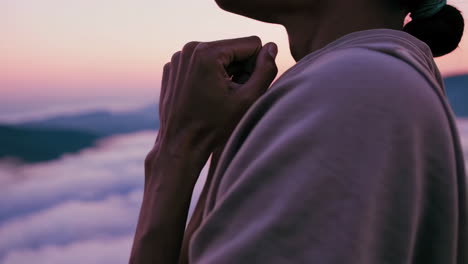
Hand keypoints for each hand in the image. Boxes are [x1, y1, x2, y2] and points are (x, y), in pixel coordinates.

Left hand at [156, 36, 277, 155]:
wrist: (180, 145)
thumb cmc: (214, 127)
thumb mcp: (248, 99)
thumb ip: (266, 69)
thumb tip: (272, 47)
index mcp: (207, 52)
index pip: (251, 44)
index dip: (256, 67)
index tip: (245, 89)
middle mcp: (189, 48)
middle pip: (233, 49)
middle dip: (239, 69)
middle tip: (233, 96)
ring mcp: (178, 58)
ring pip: (217, 56)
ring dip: (225, 73)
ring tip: (219, 98)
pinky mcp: (172, 68)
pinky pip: (200, 63)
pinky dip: (207, 76)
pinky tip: (204, 97)